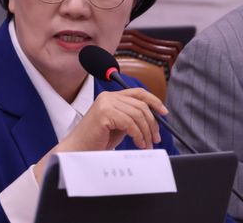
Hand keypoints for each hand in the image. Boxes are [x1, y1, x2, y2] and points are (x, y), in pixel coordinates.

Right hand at [33, 88, 167, 183]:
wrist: (78, 149)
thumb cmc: (97, 140)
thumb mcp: (118, 126)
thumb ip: (132, 118)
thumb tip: (153, 119)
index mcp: (111, 96)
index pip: (138, 93)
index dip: (154, 101)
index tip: (164, 113)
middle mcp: (108, 96)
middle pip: (141, 105)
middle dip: (152, 124)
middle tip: (155, 139)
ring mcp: (106, 103)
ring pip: (138, 115)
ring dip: (146, 133)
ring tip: (145, 145)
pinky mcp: (104, 113)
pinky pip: (130, 123)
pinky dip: (138, 135)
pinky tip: (138, 143)